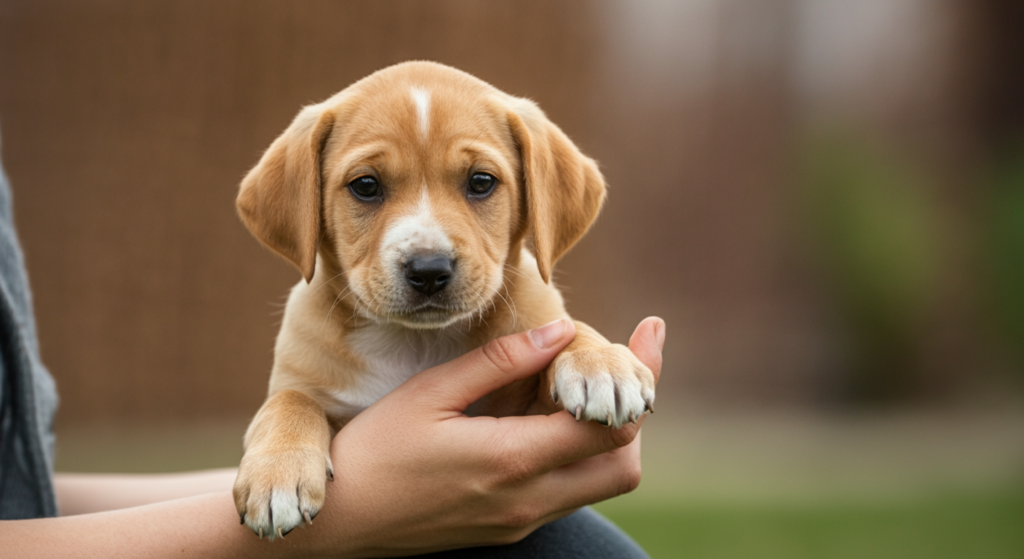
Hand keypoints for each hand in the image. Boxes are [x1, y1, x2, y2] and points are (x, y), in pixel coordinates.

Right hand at [1, 317, 662, 558]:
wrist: (337, 525)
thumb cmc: (372, 450)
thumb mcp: (429, 395)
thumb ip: (498, 362)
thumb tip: (560, 330)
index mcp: (510, 460)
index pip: (609, 420)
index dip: (641, 372)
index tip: (650, 328)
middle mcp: (526, 500)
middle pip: (623, 460)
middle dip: (633, 408)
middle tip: (619, 360)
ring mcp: (519, 520)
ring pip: (601, 481)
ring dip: (606, 433)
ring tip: (577, 383)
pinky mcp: (506, 528)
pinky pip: (567, 492)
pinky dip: (576, 453)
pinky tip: (542, 414)